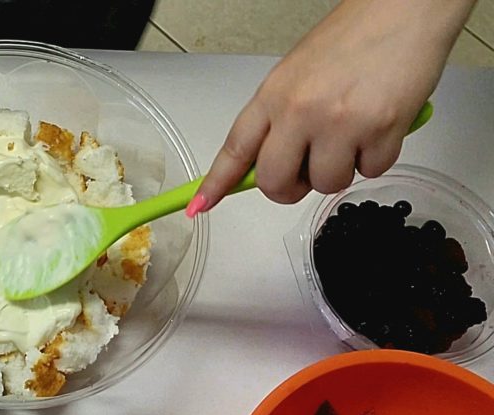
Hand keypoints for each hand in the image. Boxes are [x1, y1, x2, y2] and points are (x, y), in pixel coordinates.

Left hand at [188, 0, 475, 215]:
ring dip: (340, 171)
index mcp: (273, 95)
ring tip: (353, 135)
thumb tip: (268, 160)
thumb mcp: (297, 74)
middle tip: (307, 172)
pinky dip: (376, 158)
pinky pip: (370, 172)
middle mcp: (299, 111)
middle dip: (290, 188)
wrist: (404, 8)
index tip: (201, 204)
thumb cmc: (353, 36)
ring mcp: (339, 122)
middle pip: (274, 182)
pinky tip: (380, 126)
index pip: (235, 149)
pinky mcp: (380, 129)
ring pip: (326, 184)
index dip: (216, 183)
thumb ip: (279, 117)